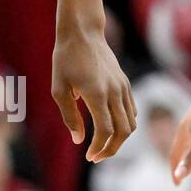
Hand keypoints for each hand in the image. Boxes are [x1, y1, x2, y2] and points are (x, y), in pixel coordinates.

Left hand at [51, 30, 136, 161]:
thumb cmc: (65, 60)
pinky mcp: (125, 83)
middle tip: (96, 157)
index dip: (99, 147)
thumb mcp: (58, 88)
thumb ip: (69, 115)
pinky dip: (125, 124)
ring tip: (103, 146)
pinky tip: (111, 128)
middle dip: (111, 149)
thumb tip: (79, 140)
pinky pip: (131, 110)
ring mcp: (123, 87)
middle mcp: (114, 92)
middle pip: (123, 131)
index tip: (89, 156)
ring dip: (120, 139)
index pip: (105, 130)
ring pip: (131, 123)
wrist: (82, 33)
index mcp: (96, 94)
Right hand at [169, 73, 190, 184]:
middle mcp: (187, 126)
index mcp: (183, 131)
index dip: (174, 171)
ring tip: (189, 160)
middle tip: (179, 176)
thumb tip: (179, 176)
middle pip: (179, 148)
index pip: (174, 155)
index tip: (176, 185)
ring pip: (189, 140)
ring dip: (187, 152)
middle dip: (178, 162)